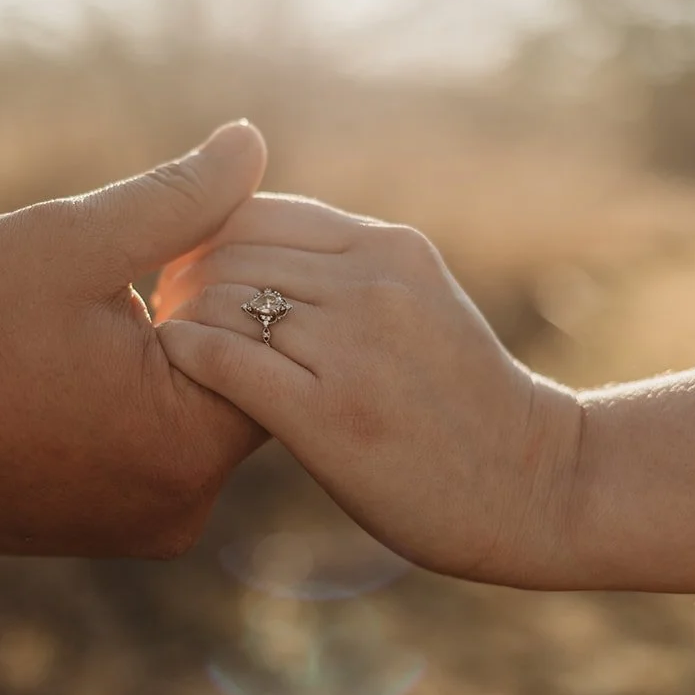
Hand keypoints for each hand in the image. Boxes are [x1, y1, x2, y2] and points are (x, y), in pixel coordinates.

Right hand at [0, 123, 269, 556]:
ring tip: (83, 312)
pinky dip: (121, 400)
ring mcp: (124, 532)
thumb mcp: (75, 239)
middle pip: (237, 387)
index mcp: (185, 448)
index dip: (236, 277)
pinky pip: (137, 452)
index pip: (273, 348)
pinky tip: (55, 359)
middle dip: (201, 315)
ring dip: (160, 356)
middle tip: (132, 264)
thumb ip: (184, 197)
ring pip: (185, 417)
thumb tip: (255, 141)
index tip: (176, 238)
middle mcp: (171, 514)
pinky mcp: (80, 533)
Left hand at [152, 195, 584, 586]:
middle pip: (231, 252)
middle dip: (183, 279)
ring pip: (223, 301)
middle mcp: (373, 284)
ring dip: (181, 320)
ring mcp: (354, 348)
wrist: (531, 483)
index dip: (203, 238)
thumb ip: (348, 267)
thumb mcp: (419, 300)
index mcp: (390, 249)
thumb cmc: (462, 400)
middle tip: (163, 312)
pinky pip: (226, 362)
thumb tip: (253, 243)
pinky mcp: (332, 415)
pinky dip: (186, 356)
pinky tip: (177, 368)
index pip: (258, 212)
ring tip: (169, 348)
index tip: (186, 274)